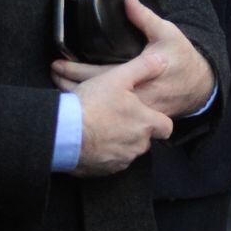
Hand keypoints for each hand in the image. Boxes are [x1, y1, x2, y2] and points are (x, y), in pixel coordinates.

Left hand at [51, 0, 214, 119]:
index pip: (102, 75)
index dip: (77, 71)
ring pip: (102, 108)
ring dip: (78, 98)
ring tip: (57, 86)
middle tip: (51, 74)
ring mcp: (137, 111)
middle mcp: (137, 97)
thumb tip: (127, 0)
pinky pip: (111, 113)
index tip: (58, 63)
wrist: (200, 86)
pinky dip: (94, 107)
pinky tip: (77, 101)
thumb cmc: (181, 57)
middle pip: (97, 95)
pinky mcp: (138, 117)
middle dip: (70, 85)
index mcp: (141, 75)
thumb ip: (145, 18)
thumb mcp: (167, 33)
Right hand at [70, 52, 172, 176]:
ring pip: (127, 151)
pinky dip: (102, 153)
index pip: (166, 127)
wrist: (64, 131)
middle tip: (115, 116)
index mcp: (146, 123)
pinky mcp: (104, 170)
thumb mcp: (117, 77)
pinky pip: (108, 162)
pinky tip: (89, 139)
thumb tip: (162, 60)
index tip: (144, 113)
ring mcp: (121, 160)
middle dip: (134, 130)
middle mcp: (138, 145)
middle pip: (145, 139)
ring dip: (118, 141)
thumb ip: (143, 68)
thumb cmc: (93, 103)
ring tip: (99, 126)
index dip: (158, 120)